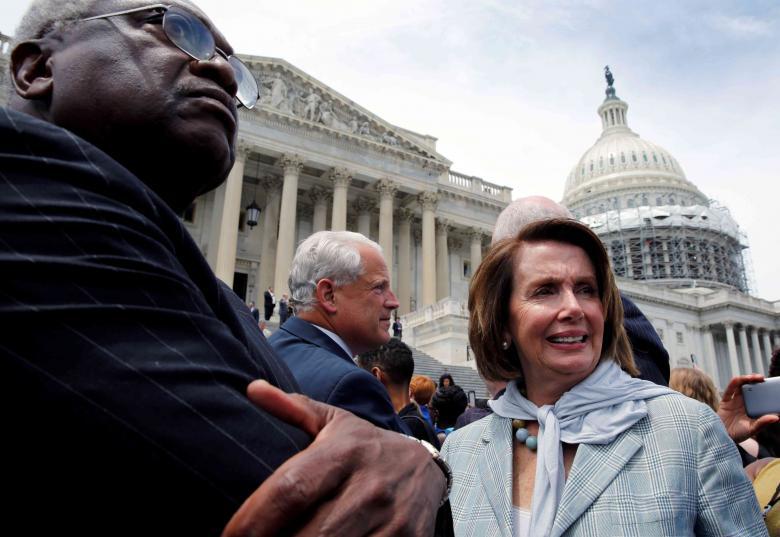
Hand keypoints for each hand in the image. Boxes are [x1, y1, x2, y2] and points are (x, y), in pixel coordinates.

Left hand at [222, 380, 444, 536]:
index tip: (229, 536)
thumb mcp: (335, 422)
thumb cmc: (366, 446)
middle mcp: (369, 487)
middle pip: (308, 533)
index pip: (290, 490)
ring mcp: (391, 520)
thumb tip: (252, 388)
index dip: (253, 519)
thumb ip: (293, 408)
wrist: (427, 468)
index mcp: (344, 452)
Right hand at [717, 374, 779, 442]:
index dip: (765, 390)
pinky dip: (734, 383)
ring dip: (747, 379)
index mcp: (752, 409)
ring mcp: (734, 401)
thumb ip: (762, 422)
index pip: (760, 397)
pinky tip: (739, 379)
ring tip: (755, 377)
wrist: (721, 437)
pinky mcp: (725, 401)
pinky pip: (729, 390)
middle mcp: (744, 403)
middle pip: (751, 388)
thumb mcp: (752, 429)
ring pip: (741, 386)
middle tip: (763, 378)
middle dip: (757, 382)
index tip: (773, 386)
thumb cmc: (738, 435)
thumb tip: (777, 417)